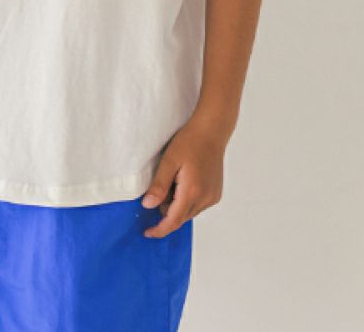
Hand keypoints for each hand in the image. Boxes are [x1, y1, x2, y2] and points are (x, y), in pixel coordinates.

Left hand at [140, 116, 226, 237]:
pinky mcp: (215, 193)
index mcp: (192, 192)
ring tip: (173, 181)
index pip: (173, 221)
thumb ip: (159, 185)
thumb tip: (148, 205)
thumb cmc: (190, 142)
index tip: (147, 232)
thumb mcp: (169, 161)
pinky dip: (187, 200)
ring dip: (177, 205)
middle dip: (166, 212)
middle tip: (159, 190)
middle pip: (181, 218)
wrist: (211, 131)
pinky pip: (198, 205)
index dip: (159, 230)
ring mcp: (212, 197)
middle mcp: (205, 198)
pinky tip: (183, 182)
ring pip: (189, 212)